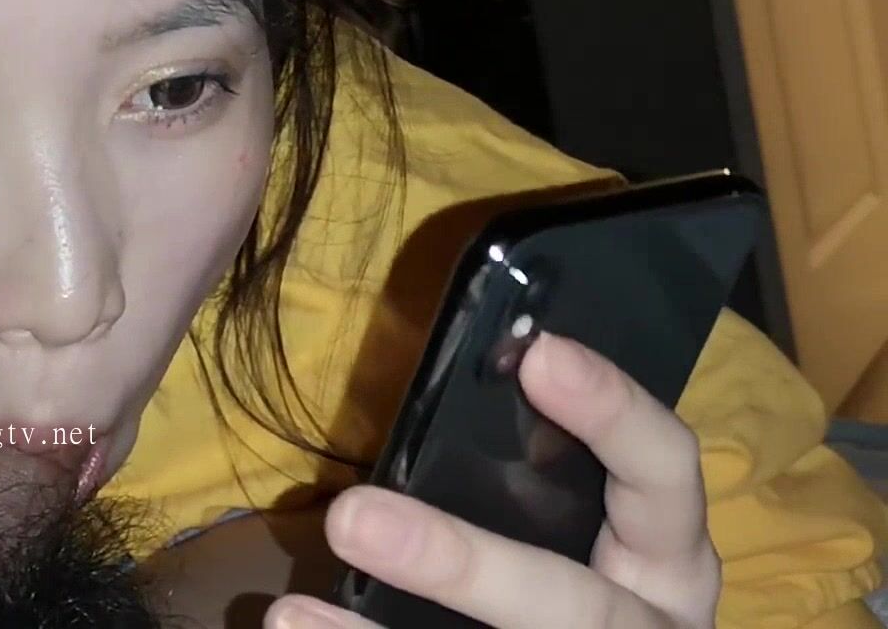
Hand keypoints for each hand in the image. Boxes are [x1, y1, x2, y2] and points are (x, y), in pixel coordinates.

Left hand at [265, 333, 719, 627]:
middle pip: (574, 602)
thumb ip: (533, 478)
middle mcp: (648, 621)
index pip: (664, 469)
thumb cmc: (581, 590)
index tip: (539, 353)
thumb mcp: (586, 532)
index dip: (613, 410)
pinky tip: (295, 628)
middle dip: (463, 564)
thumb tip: (444, 395)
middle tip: (352, 517)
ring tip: (289, 614)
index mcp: (666, 557)